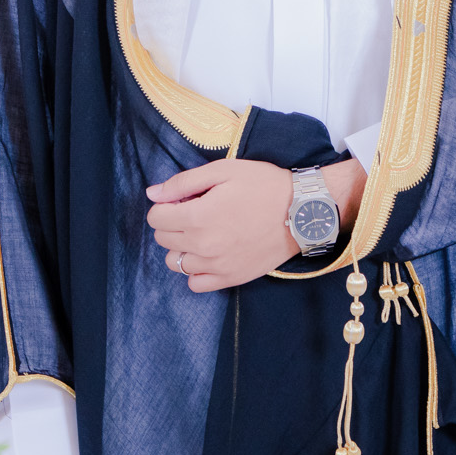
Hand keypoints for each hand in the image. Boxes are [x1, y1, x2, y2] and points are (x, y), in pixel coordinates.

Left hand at [147, 157, 366, 291]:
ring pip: (176, 263)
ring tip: (201, 233)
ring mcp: (217, 266)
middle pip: (163, 239)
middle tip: (196, 211)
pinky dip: (196, 271)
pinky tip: (209, 254)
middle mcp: (203, 246)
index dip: (166, 205)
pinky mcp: (231, 278)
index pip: (155, 218)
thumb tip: (152, 194)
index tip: (184, 199)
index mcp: (197, 217)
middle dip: (172, 223)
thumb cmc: (264, 185)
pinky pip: (196, 284)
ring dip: (181, 247)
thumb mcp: (223, 170)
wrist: (303, 212)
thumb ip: (183, 183)